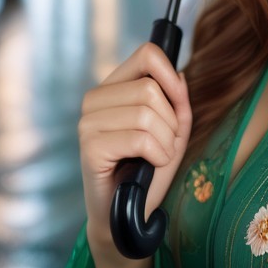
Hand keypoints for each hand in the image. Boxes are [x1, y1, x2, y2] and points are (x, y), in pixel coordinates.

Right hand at [77, 42, 192, 267]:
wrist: (128, 213)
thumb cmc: (149, 169)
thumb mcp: (174, 132)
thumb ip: (178, 102)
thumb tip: (179, 75)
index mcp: (113, 88)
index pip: (146, 54)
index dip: (170, 73)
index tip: (179, 99)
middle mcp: (95, 100)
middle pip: (150, 87)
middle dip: (171, 120)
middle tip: (165, 144)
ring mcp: (88, 123)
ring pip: (146, 112)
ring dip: (166, 140)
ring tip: (157, 156)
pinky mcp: (90, 147)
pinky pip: (139, 137)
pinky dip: (157, 153)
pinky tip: (151, 165)